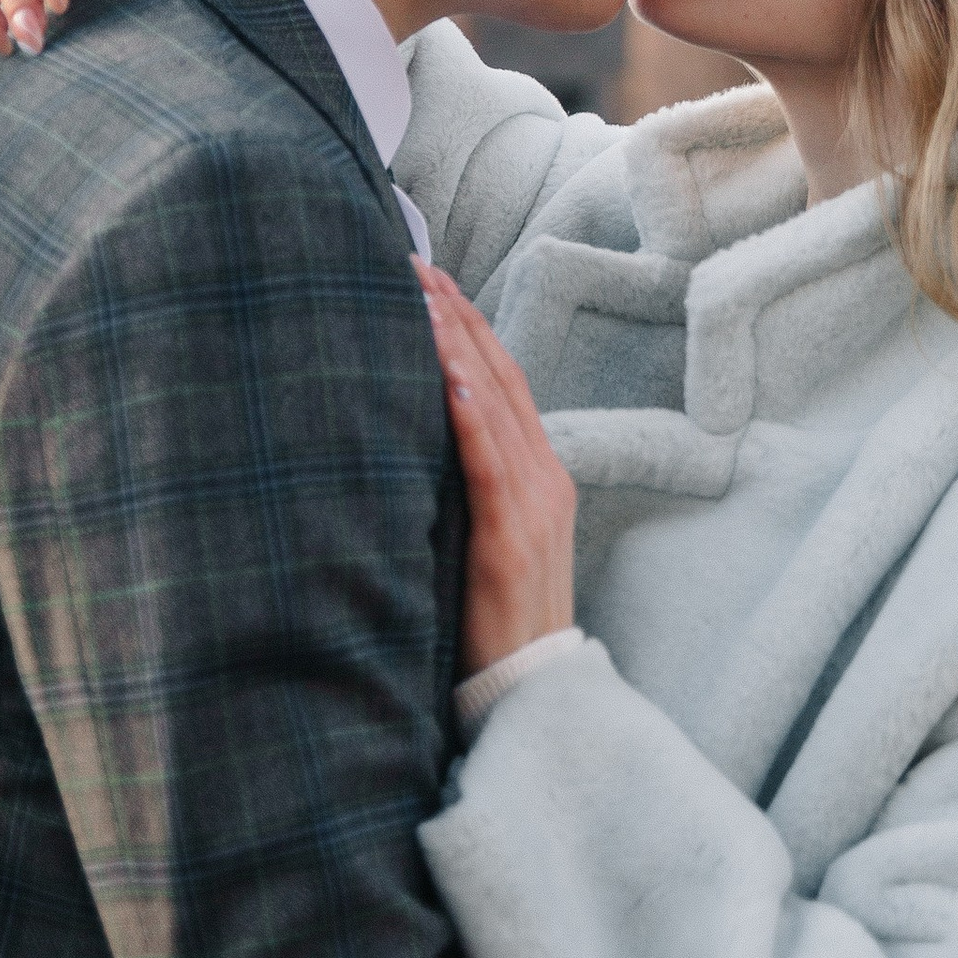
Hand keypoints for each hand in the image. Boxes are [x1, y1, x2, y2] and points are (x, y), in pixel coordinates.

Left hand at [415, 266, 576, 677]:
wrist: (530, 693)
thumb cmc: (495, 620)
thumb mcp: (487, 538)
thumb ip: (467, 485)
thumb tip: (414, 436)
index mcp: (541, 475)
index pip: (505, 381)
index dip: (471, 326)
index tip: (432, 279)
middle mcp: (545, 479)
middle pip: (500, 378)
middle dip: (457, 317)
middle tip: (413, 264)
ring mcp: (533, 507)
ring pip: (494, 408)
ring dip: (456, 348)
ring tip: (420, 298)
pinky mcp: (509, 541)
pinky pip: (489, 467)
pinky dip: (469, 417)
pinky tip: (445, 379)